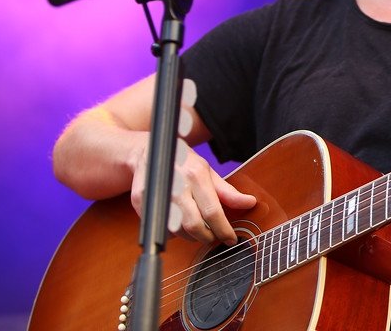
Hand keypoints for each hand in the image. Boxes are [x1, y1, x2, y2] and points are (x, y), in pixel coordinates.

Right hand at [128, 140, 255, 246]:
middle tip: (213, 237)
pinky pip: (161, 228)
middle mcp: (176, 185)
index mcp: (196, 175)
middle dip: (207, 237)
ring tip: (199, 228)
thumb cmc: (182, 163)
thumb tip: (250, 202)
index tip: (231, 239)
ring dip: (191, 236)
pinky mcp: (141, 202)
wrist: (149, 152)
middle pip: (194, 225)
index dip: (223, 230)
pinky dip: (174, 231)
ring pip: (177, 230)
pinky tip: (180, 222)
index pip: (213, 211)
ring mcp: (157, 194)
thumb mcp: (208, 171)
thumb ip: (227, 191)